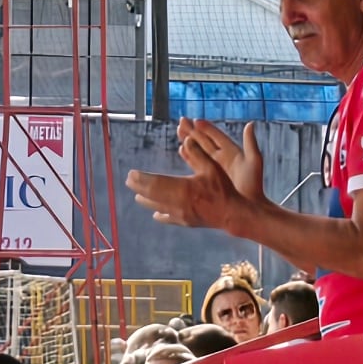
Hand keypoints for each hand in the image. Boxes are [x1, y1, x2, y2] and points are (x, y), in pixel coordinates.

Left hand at [132, 124, 259, 228]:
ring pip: (159, 207)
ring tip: (138, 196)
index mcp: (183, 188)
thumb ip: (197, 154)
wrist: (233, 214)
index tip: (131, 174)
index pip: (156, 183)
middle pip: (154, 195)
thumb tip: (185, 141)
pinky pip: (170, 219)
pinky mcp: (187, 222)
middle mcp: (179, 203)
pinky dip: (162, 215)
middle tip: (129, 181)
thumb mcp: (212, 167)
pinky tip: (156, 215)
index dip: (142, 179)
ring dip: (147, 201)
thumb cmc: (223, 189)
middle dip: (140, 188)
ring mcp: (182, 215)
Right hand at [181, 119, 261, 193]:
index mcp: (232, 151)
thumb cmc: (254, 186)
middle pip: (205, 140)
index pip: (217, 136)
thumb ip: (251, 143)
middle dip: (193, 131)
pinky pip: (197, 163)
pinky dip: (189, 155)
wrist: (248, 208)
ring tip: (178, 131)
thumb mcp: (254, 162)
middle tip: (181, 121)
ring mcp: (215, 167)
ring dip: (189, 140)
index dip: (207, 128)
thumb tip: (250, 124)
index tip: (196, 120)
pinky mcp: (209, 176)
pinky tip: (181, 150)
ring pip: (199, 150)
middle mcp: (222, 157)